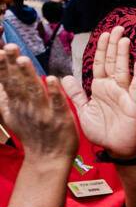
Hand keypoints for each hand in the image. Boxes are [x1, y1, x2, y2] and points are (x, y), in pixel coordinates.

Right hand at [0, 45, 76, 162]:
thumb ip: (4, 98)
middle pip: (17, 83)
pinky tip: (52, 79)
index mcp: (15, 104)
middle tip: (9, 47)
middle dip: (12, 65)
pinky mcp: (59, 119)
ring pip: (34, 90)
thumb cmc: (32, 134)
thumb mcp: (11, 116)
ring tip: (24, 59)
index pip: (6, 81)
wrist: (47, 159)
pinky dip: (54, 92)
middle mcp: (25, 107)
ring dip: (28, 75)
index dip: (2, 66)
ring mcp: (42, 112)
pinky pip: (57, 103)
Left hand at [59, 28, 135, 158]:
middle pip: (113, 62)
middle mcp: (113, 87)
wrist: (115, 148)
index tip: (104, 34)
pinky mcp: (134, 104)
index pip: (100, 64)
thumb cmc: (101, 130)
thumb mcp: (83, 110)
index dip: (101, 49)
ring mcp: (125, 94)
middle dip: (114, 45)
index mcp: (100, 87)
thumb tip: (65, 77)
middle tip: (117, 28)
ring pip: (124, 70)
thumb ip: (76, 94)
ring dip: (124, 55)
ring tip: (125, 39)